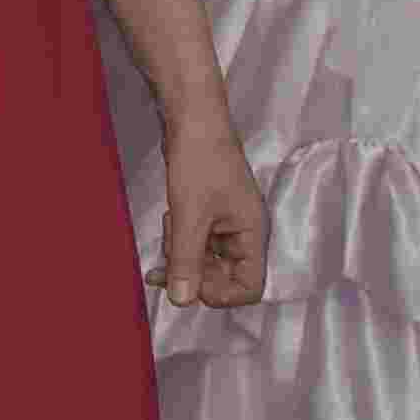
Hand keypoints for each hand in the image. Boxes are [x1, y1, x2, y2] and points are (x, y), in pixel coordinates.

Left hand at [155, 129, 268, 306]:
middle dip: (193, 271)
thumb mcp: (189, 215)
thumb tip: (181, 301)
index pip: (249, 287)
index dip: (221, 294)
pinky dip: (178, 241)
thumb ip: (186, 260)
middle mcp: (243, 232)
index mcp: (252, 233)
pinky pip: (194, 243)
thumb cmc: (199, 159)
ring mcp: (225, 223)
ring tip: (170, 224)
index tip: (192, 283)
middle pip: (223, 277)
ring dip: (181, 254)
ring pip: (204, 261)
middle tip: (169, 257)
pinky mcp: (208, 214)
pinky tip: (167, 222)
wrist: (191, 117)